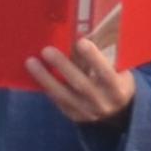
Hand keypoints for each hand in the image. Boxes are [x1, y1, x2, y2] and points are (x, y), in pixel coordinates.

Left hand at [29, 8, 134, 127]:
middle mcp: (102, 102)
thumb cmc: (117, 82)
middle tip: (46, 50)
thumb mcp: (119, 72)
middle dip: (63, 66)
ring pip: (63, 95)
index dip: (94, 58)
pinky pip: (57, 101)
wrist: (118, 113)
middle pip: (80, 84)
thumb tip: (81, 35)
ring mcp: (87, 112)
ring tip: (31, 62)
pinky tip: (35, 74)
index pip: (106, 73)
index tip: (81, 41)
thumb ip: (103, 60)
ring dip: (45, 78)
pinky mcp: (74, 116)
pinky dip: (46, 87)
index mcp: (117, 89)